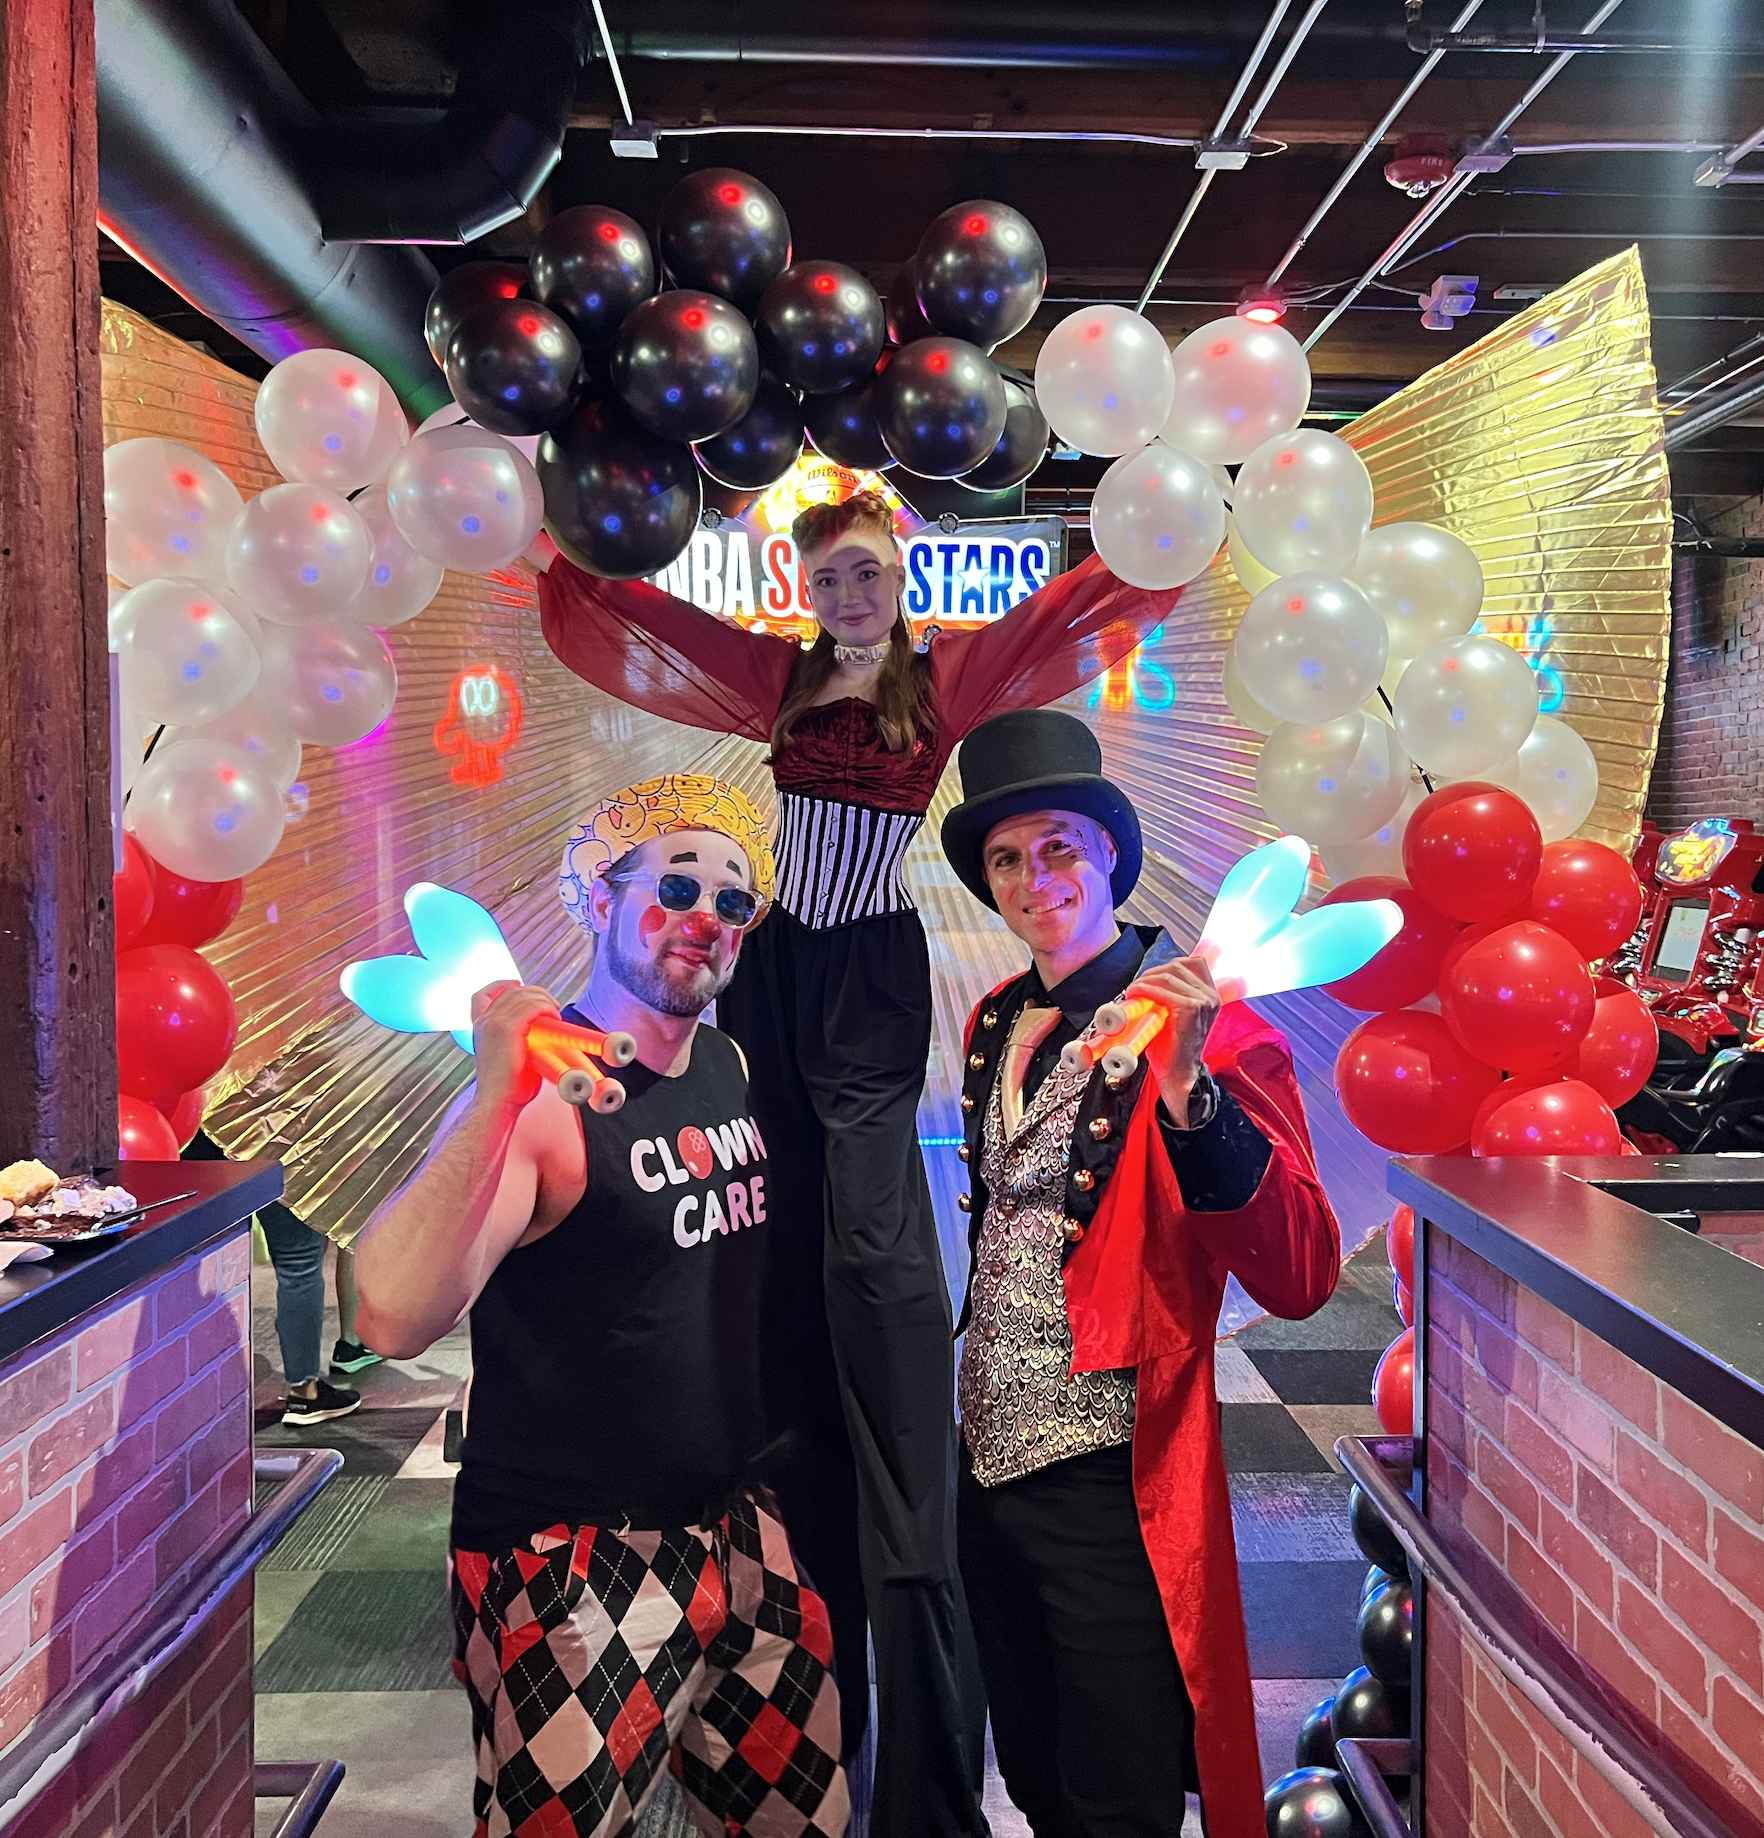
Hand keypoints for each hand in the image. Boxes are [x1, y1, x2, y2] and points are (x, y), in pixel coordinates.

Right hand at [469, 982, 557, 1113]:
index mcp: (480, 1027)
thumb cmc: (507, 1087)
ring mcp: (494, 1022)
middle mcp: (484, 1020)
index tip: (519, 985)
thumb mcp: (507, 1055)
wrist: (498, 1102)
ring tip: (555, 1013)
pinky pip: (533, 1006)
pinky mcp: (508, 1028)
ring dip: (545, 1000)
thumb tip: (541, 1033)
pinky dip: (547, 1008)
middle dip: (535, 992)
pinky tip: (554, 1017)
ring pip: (525, 995)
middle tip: (552, 1006)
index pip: (483, 994)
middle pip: (512, 990)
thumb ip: (517, 1039)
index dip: (501, 985)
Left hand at [1124, 956, 1219, 1124]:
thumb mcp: (1177, 1016)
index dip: (1165, 968)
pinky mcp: (1189, 1008)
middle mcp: (1210, 996)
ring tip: (1132, 992)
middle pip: (1176, 967)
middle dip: (1151, 974)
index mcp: (1210, 996)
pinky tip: (1133, 995)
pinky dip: (1142, 989)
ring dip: (1144, 980)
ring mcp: (1202, 1001)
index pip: (1190, 964)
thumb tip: (1152, 978)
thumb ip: (1173, 996)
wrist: (1178, 1074)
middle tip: (1135, 987)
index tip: (1147, 979)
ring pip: (1167, 976)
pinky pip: (1160, 990)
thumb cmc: (1174, 1047)